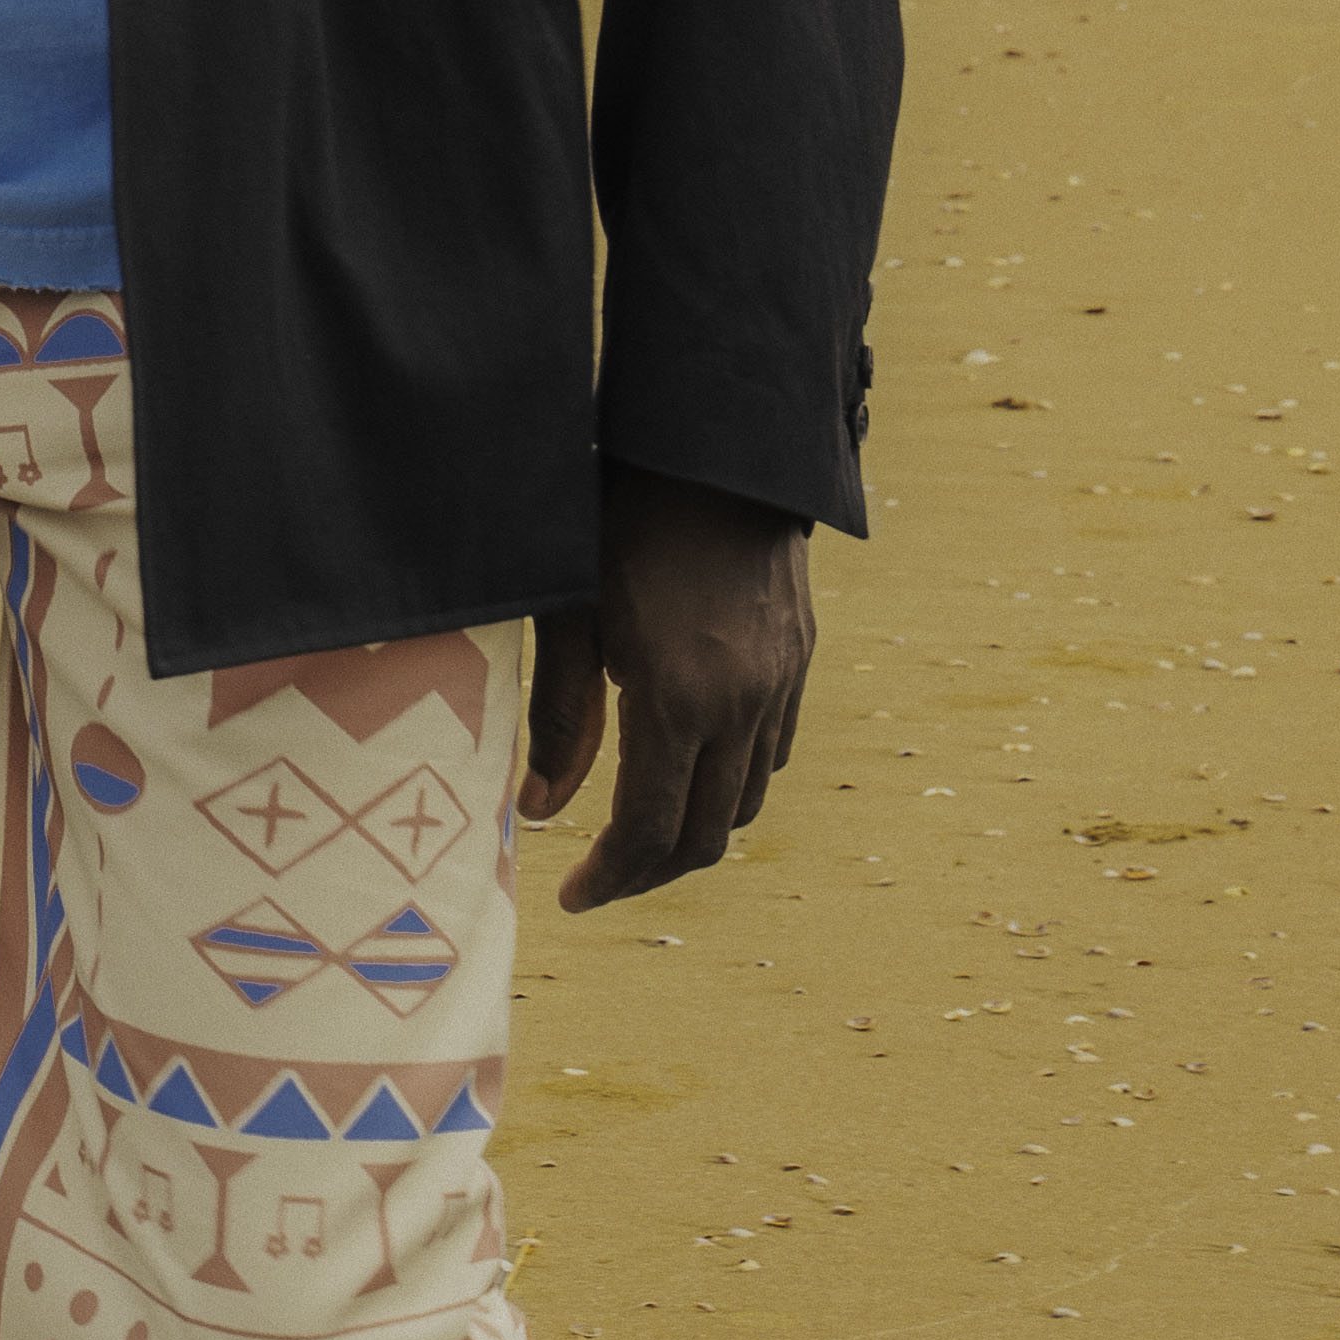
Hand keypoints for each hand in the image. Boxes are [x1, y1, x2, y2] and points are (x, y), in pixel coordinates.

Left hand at [519, 465, 814, 910]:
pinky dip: (730, 783)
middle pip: (705, 836)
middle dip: (649, 872)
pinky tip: (687, 769)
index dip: (610, 878)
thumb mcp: (571, 614)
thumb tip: (539, 809)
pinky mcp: (800, 659)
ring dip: (693, 831)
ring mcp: (782, 684)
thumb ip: (560, 718)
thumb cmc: (620, 518)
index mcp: (677, 699)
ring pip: (746, 801)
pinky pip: (773, 753)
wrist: (717, 443)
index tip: (571, 896)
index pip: (649, 831)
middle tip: (598, 879)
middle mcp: (742, 705)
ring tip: (637, 831)